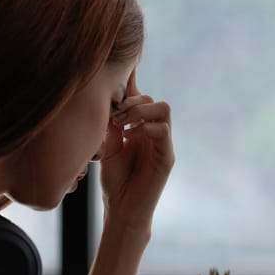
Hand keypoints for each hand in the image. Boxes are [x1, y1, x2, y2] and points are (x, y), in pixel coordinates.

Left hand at [97, 70, 173, 233]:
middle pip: (153, 99)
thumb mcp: (108, 146)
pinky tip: (132, 136)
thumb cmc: (115, 181)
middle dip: (133, 101)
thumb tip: (109, 97)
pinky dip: (147, 127)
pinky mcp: (166, 157)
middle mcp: (153, 132)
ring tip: (124, 124)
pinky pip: (164, 131)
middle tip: (115, 117)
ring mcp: (162, 144)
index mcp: (139, 128)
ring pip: (163, 109)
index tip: (127, 65)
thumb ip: (112, 124)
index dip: (134, 81)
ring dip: (141, 110)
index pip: (140, 99)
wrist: (121, 209)